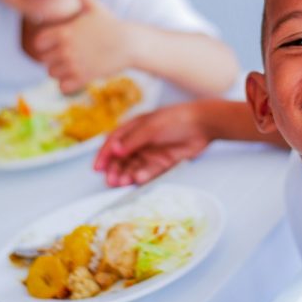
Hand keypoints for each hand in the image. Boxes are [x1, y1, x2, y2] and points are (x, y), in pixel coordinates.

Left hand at [34, 0, 130, 93]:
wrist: (129, 43)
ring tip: (73, 66)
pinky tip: (77, 77)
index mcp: (64, 32)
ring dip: (60, 72)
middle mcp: (66, 49)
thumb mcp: (95, 6)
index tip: (57, 44)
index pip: (38, 43)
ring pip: (52, 74)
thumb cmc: (111, 24)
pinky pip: (63, 87)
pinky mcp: (83, 77)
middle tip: (67, 56)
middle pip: (44, 60)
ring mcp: (74, 64)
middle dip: (53, 59)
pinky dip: (67, 85)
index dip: (45, 45)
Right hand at [94, 102, 212, 186]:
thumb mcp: (151, 127)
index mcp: (134, 127)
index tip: (97, 167)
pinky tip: (139, 178)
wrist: (203, 124)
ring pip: (134, 167)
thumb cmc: (175, 119)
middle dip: (115, 169)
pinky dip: (143, 175)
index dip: (104, 154)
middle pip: (122, 158)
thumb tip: (113, 150)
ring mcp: (152, 152)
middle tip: (111, 180)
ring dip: (127, 174)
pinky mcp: (163, 163)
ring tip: (123, 182)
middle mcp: (140, 141)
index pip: (113, 142)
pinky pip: (150, 171)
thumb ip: (132, 140)